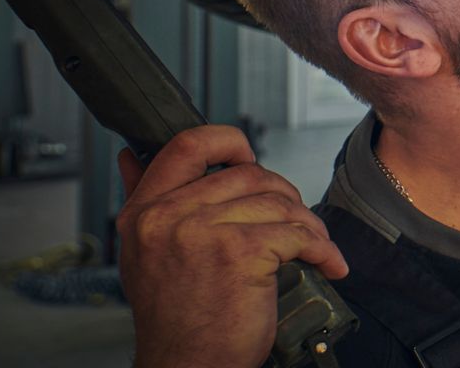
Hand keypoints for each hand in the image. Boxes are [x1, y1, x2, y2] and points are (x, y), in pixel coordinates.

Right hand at [117, 125, 348, 367]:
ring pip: (278, 201)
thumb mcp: (143, 253)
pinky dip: (322, 248)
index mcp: (144, 212)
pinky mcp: (240, 252)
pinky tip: (326, 262)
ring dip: (306, 222)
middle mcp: (168, 217)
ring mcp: (203, 232)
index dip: (227, 141)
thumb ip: (142, 199)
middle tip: (291, 219)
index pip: (187, 145)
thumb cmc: (174, 317)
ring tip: (311, 245)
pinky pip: (297, 232)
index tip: (247, 156)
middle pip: (248, 173)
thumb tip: (133, 155)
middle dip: (282, 194)